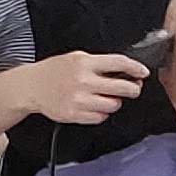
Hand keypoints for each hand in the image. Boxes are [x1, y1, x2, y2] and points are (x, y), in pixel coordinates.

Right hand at [17, 51, 147, 125]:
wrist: (32, 86)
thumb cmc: (54, 71)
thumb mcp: (76, 58)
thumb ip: (99, 64)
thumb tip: (125, 71)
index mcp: (85, 63)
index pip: (119, 63)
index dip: (136, 68)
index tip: (143, 72)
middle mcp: (84, 81)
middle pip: (123, 88)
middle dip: (133, 89)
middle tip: (132, 88)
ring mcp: (81, 100)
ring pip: (114, 105)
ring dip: (114, 102)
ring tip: (105, 96)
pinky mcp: (76, 114)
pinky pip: (101, 117)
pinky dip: (101, 113)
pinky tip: (93, 105)